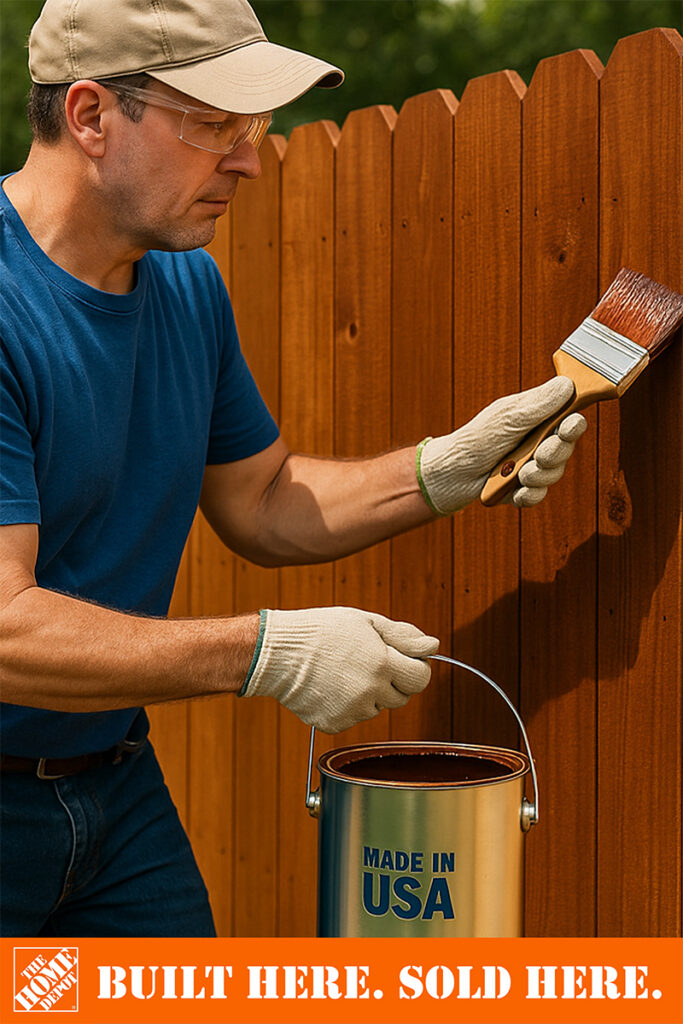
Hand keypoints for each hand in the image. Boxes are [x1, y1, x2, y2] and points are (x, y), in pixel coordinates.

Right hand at [240, 607, 438, 732]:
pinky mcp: (336, 724)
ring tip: (342, 672)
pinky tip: (330, 686)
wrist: (277, 654)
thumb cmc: (321, 631)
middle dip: (392, 682)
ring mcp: (353, 711)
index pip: (421, 678)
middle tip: (368, 663)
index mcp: (382, 663)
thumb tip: (433, 645)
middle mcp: (371, 691)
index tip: (402, 660)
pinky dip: (347, 705)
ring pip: (377, 708)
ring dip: (369, 694)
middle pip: (402, 697)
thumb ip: (402, 635)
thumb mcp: (365, 622)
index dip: (415, 668)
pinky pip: (354, 717)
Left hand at [417, 377, 586, 513]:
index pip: (568, 420)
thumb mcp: (508, 416)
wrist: (452, 472)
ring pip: (553, 474)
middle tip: (539, 454)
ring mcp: (531, 466)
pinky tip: (514, 488)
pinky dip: (527, 493)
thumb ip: (539, 403)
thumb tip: (567, 385)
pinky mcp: (523, 489)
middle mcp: (537, 442)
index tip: (571, 425)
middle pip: (565, 449)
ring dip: (537, 475)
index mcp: (536, 419)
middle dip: (553, 453)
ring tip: (518, 472)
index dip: (573, 425)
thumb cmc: (477, 438)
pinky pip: (537, 495)